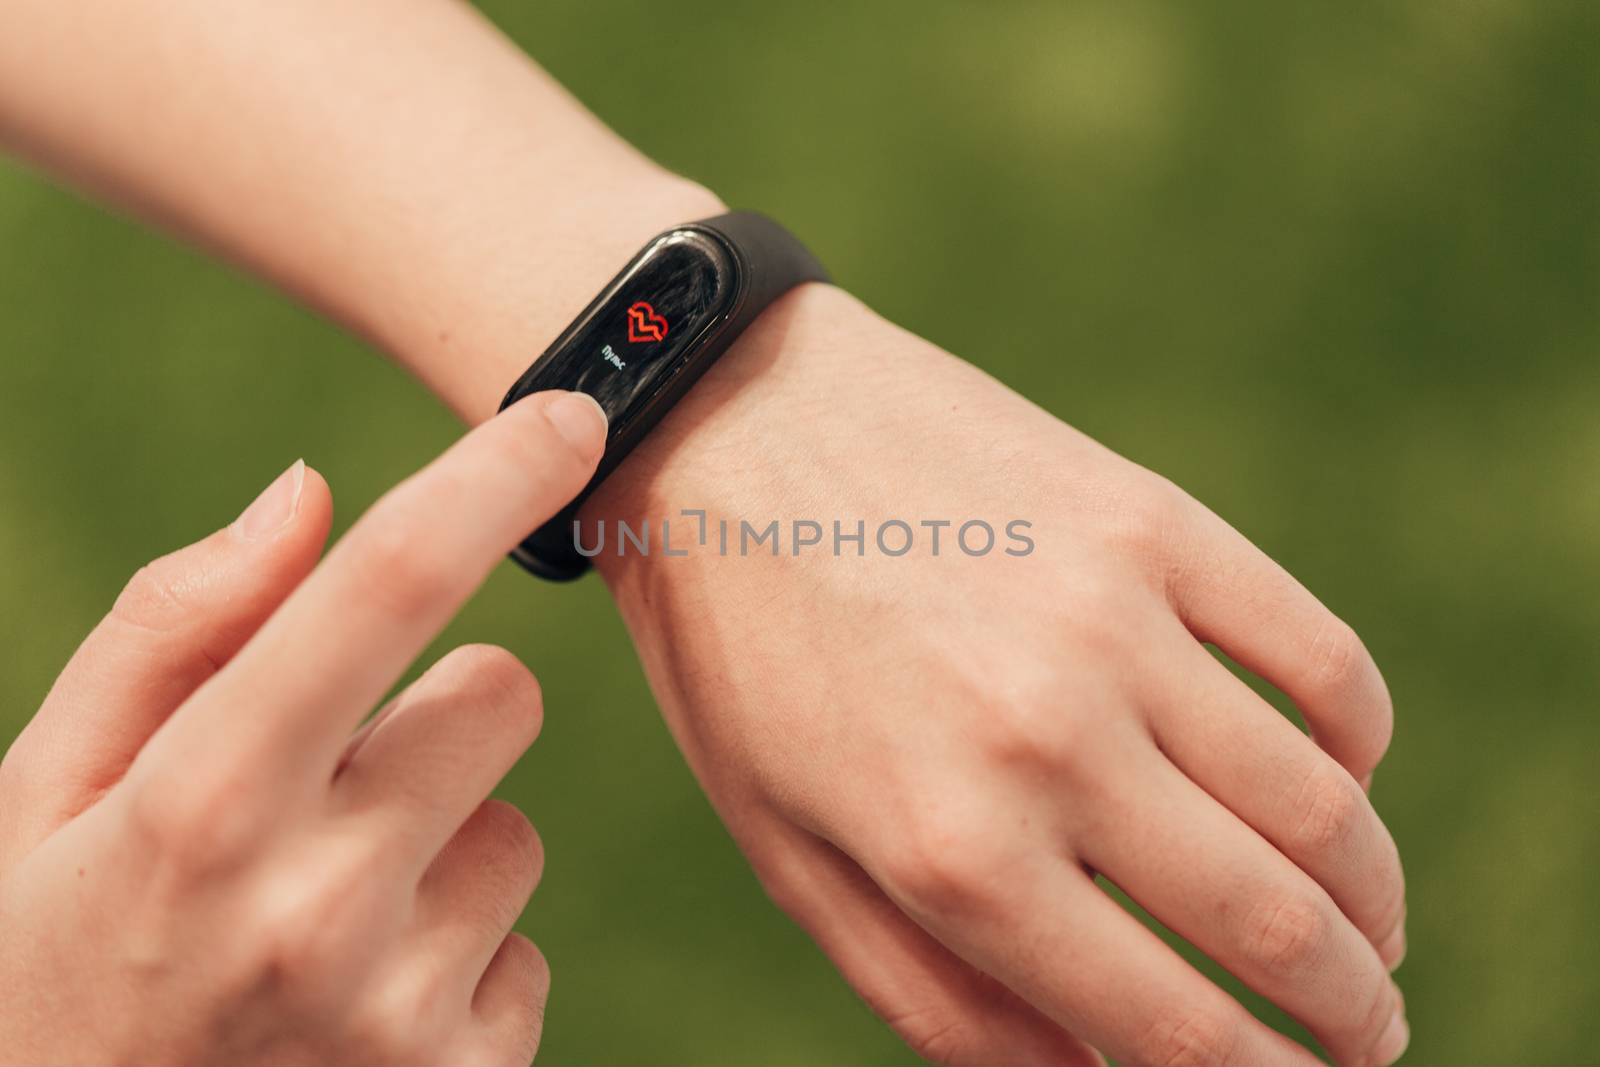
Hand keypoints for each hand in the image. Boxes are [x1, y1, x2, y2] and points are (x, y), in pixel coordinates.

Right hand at [0, 392, 606, 1066]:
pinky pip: (524, 950)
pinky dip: (457, 959)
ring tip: (320, 918)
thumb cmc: (42, 958)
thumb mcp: (44, 794)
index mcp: (203, 801)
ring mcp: (403, 1009)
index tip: (567, 416)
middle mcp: (320, 903)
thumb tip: (308, 493)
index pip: (387, 588)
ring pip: (518, 830)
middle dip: (435, 713)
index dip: (491, 480)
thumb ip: (173, 632)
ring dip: (439, 848)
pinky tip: (353, 1002)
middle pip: (503, 692)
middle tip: (330, 784)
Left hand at [594, 287, 1408, 1066]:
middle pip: (1276, 925)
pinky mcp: (1150, 520)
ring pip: (1323, 804)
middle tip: (1370, 1036)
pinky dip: (1361, 737)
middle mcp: (1047, 742)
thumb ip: (931, 993)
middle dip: (1350, 1013)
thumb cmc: (743, 655)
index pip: (1173, 1022)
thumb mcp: (787, 850)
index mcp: (950, 848)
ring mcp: (1112, 620)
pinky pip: (1319, 655)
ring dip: (1375, 896)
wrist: (726, 428)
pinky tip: (1340, 773)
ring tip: (1374, 929)